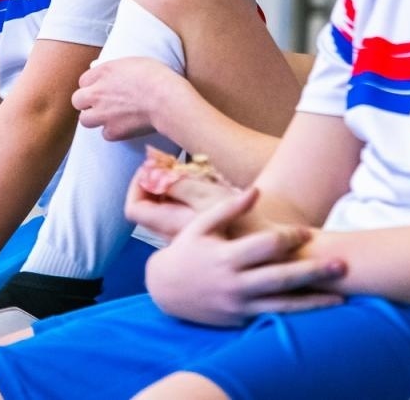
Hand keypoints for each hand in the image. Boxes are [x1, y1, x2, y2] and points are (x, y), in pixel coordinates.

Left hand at [73, 57, 184, 140]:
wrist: (167, 99)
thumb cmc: (158, 77)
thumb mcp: (134, 63)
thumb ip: (117, 70)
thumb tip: (112, 74)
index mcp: (103, 72)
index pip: (83, 81)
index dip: (92, 86)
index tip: (101, 89)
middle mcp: (97, 92)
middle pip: (77, 100)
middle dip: (86, 103)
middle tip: (100, 104)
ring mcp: (103, 113)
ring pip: (85, 120)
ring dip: (95, 119)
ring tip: (108, 117)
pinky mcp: (113, 131)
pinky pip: (105, 134)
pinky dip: (113, 132)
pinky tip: (124, 126)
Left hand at [124, 150, 239, 240]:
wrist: (275, 244)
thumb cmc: (243, 220)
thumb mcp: (209, 197)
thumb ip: (177, 186)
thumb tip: (150, 177)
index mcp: (170, 228)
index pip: (133, 209)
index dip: (136, 185)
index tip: (152, 167)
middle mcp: (174, 238)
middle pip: (149, 208)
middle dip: (157, 182)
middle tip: (174, 166)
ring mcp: (188, 241)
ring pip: (166, 210)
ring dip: (173, 188)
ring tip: (193, 174)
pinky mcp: (203, 239)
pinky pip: (183, 215)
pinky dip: (187, 198)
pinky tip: (207, 188)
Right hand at [145, 187, 346, 326]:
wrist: (164, 290)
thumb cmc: (186, 251)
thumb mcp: (201, 225)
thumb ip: (230, 209)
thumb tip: (256, 192)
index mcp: (226, 257)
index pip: (266, 246)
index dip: (288, 237)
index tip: (306, 231)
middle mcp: (235, 284)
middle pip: (281, 277)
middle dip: (313, 272)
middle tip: (342, 266)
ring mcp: (238, 306)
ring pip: (282, 305)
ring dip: (314, 302)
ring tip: (341, 297)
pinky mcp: (240, 321)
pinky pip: (272, 318)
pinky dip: (296, 316)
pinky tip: (319, 312)